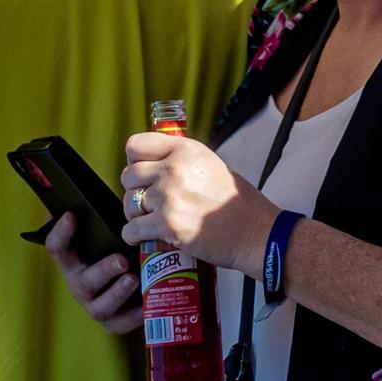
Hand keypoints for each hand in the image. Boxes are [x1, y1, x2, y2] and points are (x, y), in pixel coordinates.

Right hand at [45, 212, 140, 335]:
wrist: (138, 281)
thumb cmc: (122, 248)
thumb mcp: (111, 232)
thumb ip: (103, 216)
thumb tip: (101, 190)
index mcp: (75, 260)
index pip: (57, 247)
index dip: (61, 232)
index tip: (72, 215)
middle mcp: (81, 283)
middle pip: (83, 280)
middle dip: (102, 271)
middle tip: (121, 260)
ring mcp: (96, 305)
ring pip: (100, 306)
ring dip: (117, 293)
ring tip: (134, 279)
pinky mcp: (115, 322)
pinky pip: (122, 323)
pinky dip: (135, 315)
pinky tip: (147, 304)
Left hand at [122, 132, 278, 275]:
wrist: (254, 230)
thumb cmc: (235, 201)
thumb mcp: (210, 163)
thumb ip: (180, 159)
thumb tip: (152, 162)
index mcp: (186, 150)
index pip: (136, 144)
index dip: (134, 160)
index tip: (142, 171)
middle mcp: (174, 169)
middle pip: (128, 175)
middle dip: (135, 189)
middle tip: (148, 200)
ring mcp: (169, 197)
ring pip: (128, 203)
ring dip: (136, 214)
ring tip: (151, 219)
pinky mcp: (167, 224)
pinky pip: (130, 230)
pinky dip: (134, 236)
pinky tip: (146, 235)